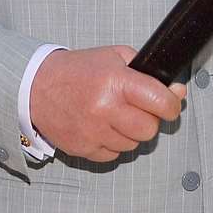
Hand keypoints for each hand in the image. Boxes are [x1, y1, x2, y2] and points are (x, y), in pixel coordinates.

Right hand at [28, 45, 186, 161]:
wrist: (35, 86)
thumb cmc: (77, 71)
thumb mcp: (113, 57)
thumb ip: (147, 72)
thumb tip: (176, 93)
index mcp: (115, 81)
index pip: (161, 102)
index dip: (171, 105)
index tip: (169, 104)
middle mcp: (105, 108)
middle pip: (149, 129)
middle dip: (148, 120)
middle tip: (136, 109)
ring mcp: (93, 131)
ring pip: (132, 145)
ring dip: (128, 133)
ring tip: (113, 115)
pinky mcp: (83, 148)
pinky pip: (113, 155)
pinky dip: (111, 143)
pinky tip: (100, 126)